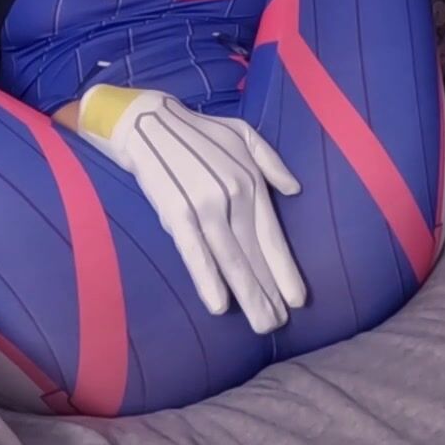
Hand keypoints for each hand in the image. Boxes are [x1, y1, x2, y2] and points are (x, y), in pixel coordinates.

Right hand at [75, 86, 305, 332]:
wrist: (147, 120)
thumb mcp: (242, 134)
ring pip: (230, 258)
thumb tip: (294, 190)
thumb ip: (271, 162)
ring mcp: (204, 204)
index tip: (297, 300)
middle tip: (277, 324)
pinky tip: (219, 304)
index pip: (271, 236)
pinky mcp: (175, 211)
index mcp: (249, 181)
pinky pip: (194, 252)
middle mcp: (232, 195)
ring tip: (261, 323)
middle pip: (253, 253)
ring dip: (247, 294)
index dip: (284, 270)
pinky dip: (208, 279)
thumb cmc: (197, 131)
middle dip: (268, 292)